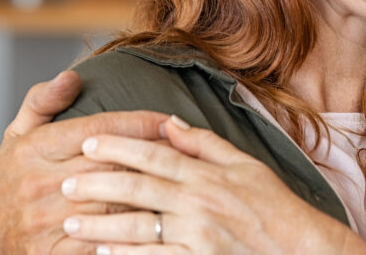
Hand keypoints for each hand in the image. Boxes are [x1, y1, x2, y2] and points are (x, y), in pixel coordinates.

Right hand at [0, 71, 168, 253]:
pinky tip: (158, 223)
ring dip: (151, 192)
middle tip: (188, 149)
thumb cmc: (10, 187)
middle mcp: (40, 183)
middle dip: (155, 155)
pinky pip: (105, 239)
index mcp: (34, 149)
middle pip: (114, 164)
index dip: (139, 123)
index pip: (99, 128)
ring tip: (182, 182)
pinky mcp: (55, 253)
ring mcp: (47, 221)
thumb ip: (42, 101)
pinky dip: (133, 231)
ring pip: (115, 201)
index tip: (168, 120)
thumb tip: (72, 76)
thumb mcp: (16, 138)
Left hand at [61, 116, 365, 253]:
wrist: (299, 248)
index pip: (156, 155)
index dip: (120, 147)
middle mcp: (200, 204)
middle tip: (66, 183)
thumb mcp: (246, 164)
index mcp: (209, 175)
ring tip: (72, 223)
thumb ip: (205, 143)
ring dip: (101, 227)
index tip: (89, 141)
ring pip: (139, 230)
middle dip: (98, 185)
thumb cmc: (273, 206)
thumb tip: (168, 123)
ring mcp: (197, 237)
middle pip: (139, 190)